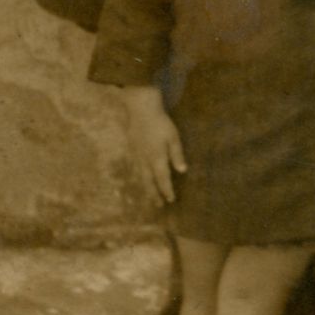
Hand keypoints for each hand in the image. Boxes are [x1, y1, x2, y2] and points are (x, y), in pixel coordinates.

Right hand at [122, 86, 185, 204]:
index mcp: (157, 159)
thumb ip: (177, 155)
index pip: (162, 179)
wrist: (140, 109)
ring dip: (146, 188)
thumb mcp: (173, 137)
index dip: (167, 191)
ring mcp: (136, 156)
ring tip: (149, 197)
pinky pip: (135, 169)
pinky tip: (141, 179)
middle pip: (149, 182)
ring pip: (141, 177)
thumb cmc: (160, 122)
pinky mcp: (132, 150)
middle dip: (154, 194)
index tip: (171, 200)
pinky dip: (139, 178)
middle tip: (158, 206)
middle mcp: (145, 160)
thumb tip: (182, 171)